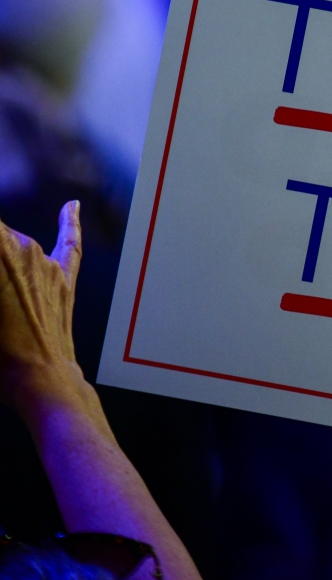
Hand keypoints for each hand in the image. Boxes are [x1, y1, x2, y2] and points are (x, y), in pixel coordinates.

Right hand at [0, 201, 84, 413]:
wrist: (38, 378)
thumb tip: (0, 275)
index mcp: (0, 250)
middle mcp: (24, 247)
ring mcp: (48, 261)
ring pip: (13, 242)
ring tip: (0, 297)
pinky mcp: (65, 278)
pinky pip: (70, 242)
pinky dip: (70, 222)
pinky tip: (72, 207)